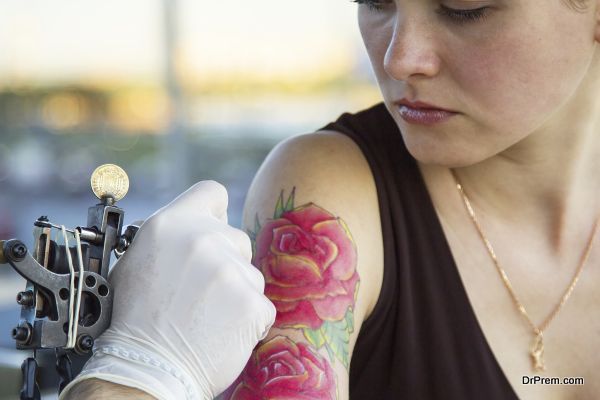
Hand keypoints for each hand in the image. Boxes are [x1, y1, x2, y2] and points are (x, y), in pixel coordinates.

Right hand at [60, 181, 275, 399]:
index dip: (214, 212)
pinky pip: (261, 305)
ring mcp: (230, 270)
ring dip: (237, 293)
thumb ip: (171, 238)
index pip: (211, 192)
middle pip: (236, 238)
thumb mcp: (137, 262)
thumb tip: (193, 228)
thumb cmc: (135, 321)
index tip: (213, 226)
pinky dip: (248, 320)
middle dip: (226, 261)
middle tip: (202, 291)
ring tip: (206, 316)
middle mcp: (202, 239)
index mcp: (170, 224)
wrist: (146, 369)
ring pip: (250, 274)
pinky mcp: (252, 302)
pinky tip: (221, 331)